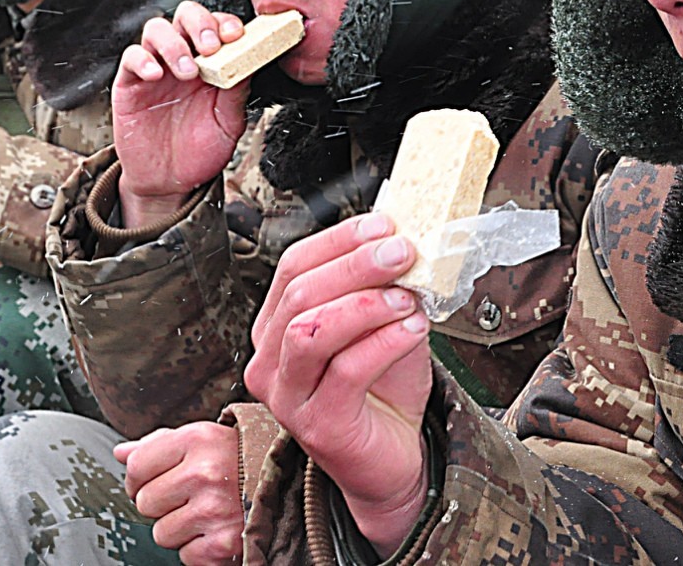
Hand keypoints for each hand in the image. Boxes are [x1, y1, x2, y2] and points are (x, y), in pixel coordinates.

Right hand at [114, 1, 249, 228]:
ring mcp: (155, 69)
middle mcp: (182, 59)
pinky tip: (156, 75)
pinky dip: (142, 60)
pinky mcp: (129, 84)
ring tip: (186, 71)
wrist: (169, 182)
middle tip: (210, 47)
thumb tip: (250, 60)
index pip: (216, 25)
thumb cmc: (199, 150)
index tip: (235, 36)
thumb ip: (236, 91)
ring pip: (156, 29)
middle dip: (200, 23)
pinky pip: (131, 58)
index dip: (225, 23)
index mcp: (211, 63)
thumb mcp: (228, 123)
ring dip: (173, 43)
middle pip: (185, 15)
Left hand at [116, 423, 241, 565]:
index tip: (152, 483)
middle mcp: (204, 473)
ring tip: (204, 513)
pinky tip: (215, 530)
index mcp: (196, 440)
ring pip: (162, 533)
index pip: (137, 466)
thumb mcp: (202, 439)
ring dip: (179, 529)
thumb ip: (159, 445)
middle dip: (161, 505)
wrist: (287, 485)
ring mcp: (214, 510)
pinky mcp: (222, 543)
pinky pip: (185, 555)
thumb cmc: (238, 460)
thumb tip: (121, 453)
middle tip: (186, 498)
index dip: (138, 480)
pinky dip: (198, 549)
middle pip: (145, 503)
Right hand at [244, 214, 432, 557]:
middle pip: (301, 292)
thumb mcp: (379, 323)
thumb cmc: (381, 389)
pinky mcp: (318, 425)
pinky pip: (346, 371)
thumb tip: (403, 241)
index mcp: (275, 326)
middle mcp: (270, 359)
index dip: (338, 240)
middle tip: (402, 252)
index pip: (293, 266)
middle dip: (355, 264)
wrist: (393, 457)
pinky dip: (383, 342)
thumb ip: (381, 287)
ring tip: (407, 297)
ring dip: (365, 303)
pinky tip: (412, 329)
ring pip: (312, 330)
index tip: (384, 225)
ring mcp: (288, 395)